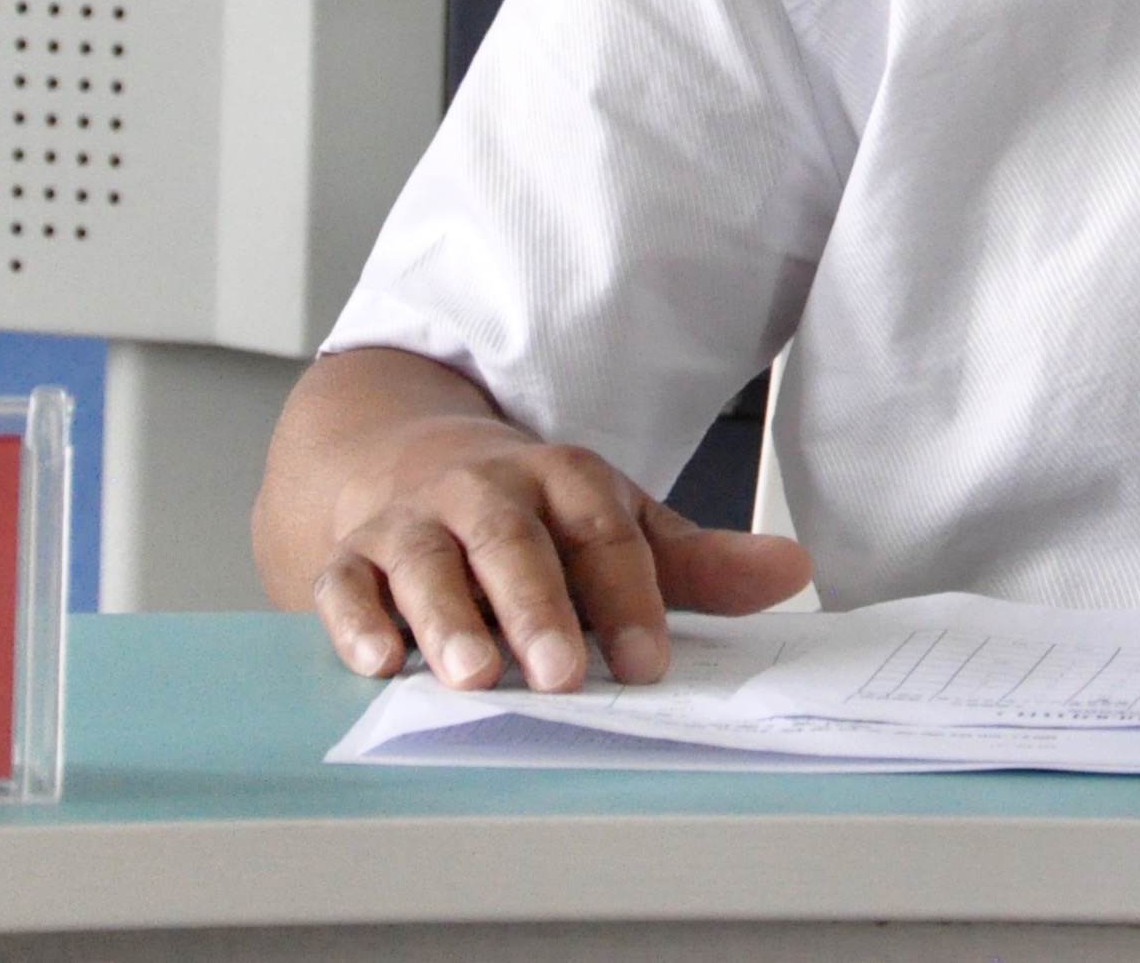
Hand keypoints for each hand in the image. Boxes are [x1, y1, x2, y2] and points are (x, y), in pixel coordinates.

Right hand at [306, 412, 813, 693]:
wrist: (410, 463)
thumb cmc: (532, 516)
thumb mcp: (616, 526)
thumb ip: (695, 564)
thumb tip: (791, 569)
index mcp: (562, 479)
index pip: (602, 532)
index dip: (628, 598)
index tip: (649, 662)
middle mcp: (484, 491)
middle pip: (511, 540)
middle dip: (537, 608)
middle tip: (561, 673)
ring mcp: (414, 523)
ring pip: (427, 561)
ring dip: (449, 618)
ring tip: (474, 676)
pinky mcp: (353, 556)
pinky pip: (347, 584)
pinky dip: (357, 621)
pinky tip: (376, 662)